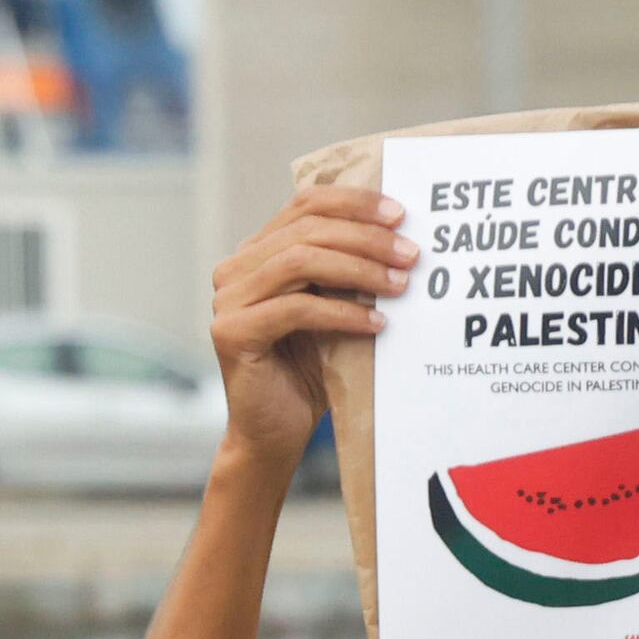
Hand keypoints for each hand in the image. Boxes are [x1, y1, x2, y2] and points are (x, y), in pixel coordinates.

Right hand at [209, 182, 410, 469]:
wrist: (275, 435)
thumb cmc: (309, 374)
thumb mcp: (332, 311)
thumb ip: (346, 273)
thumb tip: (400, 239)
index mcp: (257, 253)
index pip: (305, 205)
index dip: (353, 203)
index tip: (400, 215)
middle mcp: (235, 268)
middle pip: (307, 230)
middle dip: (366, 238)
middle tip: (410, 255)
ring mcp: (228, 299)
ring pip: (300, 262)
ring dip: (358, 270)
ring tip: (399, 287)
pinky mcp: (232, 332)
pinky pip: (297, 309)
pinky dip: (342, 313)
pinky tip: (376, 324)